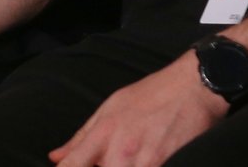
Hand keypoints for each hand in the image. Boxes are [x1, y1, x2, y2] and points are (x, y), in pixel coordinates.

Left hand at [48, 52, 227, 166]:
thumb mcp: (110, 107)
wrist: (192, 87)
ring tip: (128, 159)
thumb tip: (55, 157)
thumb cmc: (150, 95)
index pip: (72, 165)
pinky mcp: (165, 164)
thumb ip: (82, 137)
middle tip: (105, 162)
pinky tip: (143, 161)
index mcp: (102, 132)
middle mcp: (119, 149)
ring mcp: (143, 160)